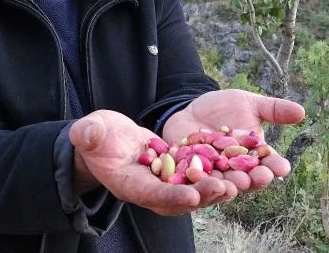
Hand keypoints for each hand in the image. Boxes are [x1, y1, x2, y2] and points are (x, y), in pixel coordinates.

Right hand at [69, 110, 236, 215]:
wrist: (107, 139)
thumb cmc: (95, 136)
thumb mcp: (89, 132)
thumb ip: (88, 134)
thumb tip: (86, 133)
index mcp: (130, 184)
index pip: (152, 194)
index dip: (172, 196)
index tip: (192, 196)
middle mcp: (153, 189)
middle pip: (182, 197)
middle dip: (204, 195)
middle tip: (226, 188)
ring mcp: (168, 180)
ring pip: (197, 187)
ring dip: (219, 185)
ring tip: (242, 180)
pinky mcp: (180, 168)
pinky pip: (203, 171)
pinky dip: (221, 169)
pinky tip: (240, 161)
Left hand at [162, 89, 304, 191]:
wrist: (190, 107)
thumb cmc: (224, 107)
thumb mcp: (249, 104)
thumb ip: (273, 109)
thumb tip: (301, 111)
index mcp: (254, 156)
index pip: (268, 164)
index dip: (275, 166)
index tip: (282, 167)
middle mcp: (236, 170)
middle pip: (248, 179)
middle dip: (254, 179)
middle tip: (259, 178)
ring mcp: (214, 174)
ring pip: (223, 184)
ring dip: (229, 186)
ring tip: (234, 185)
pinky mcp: (190, 174)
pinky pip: (194, 180)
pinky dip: (197, 181)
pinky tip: (199, 179)